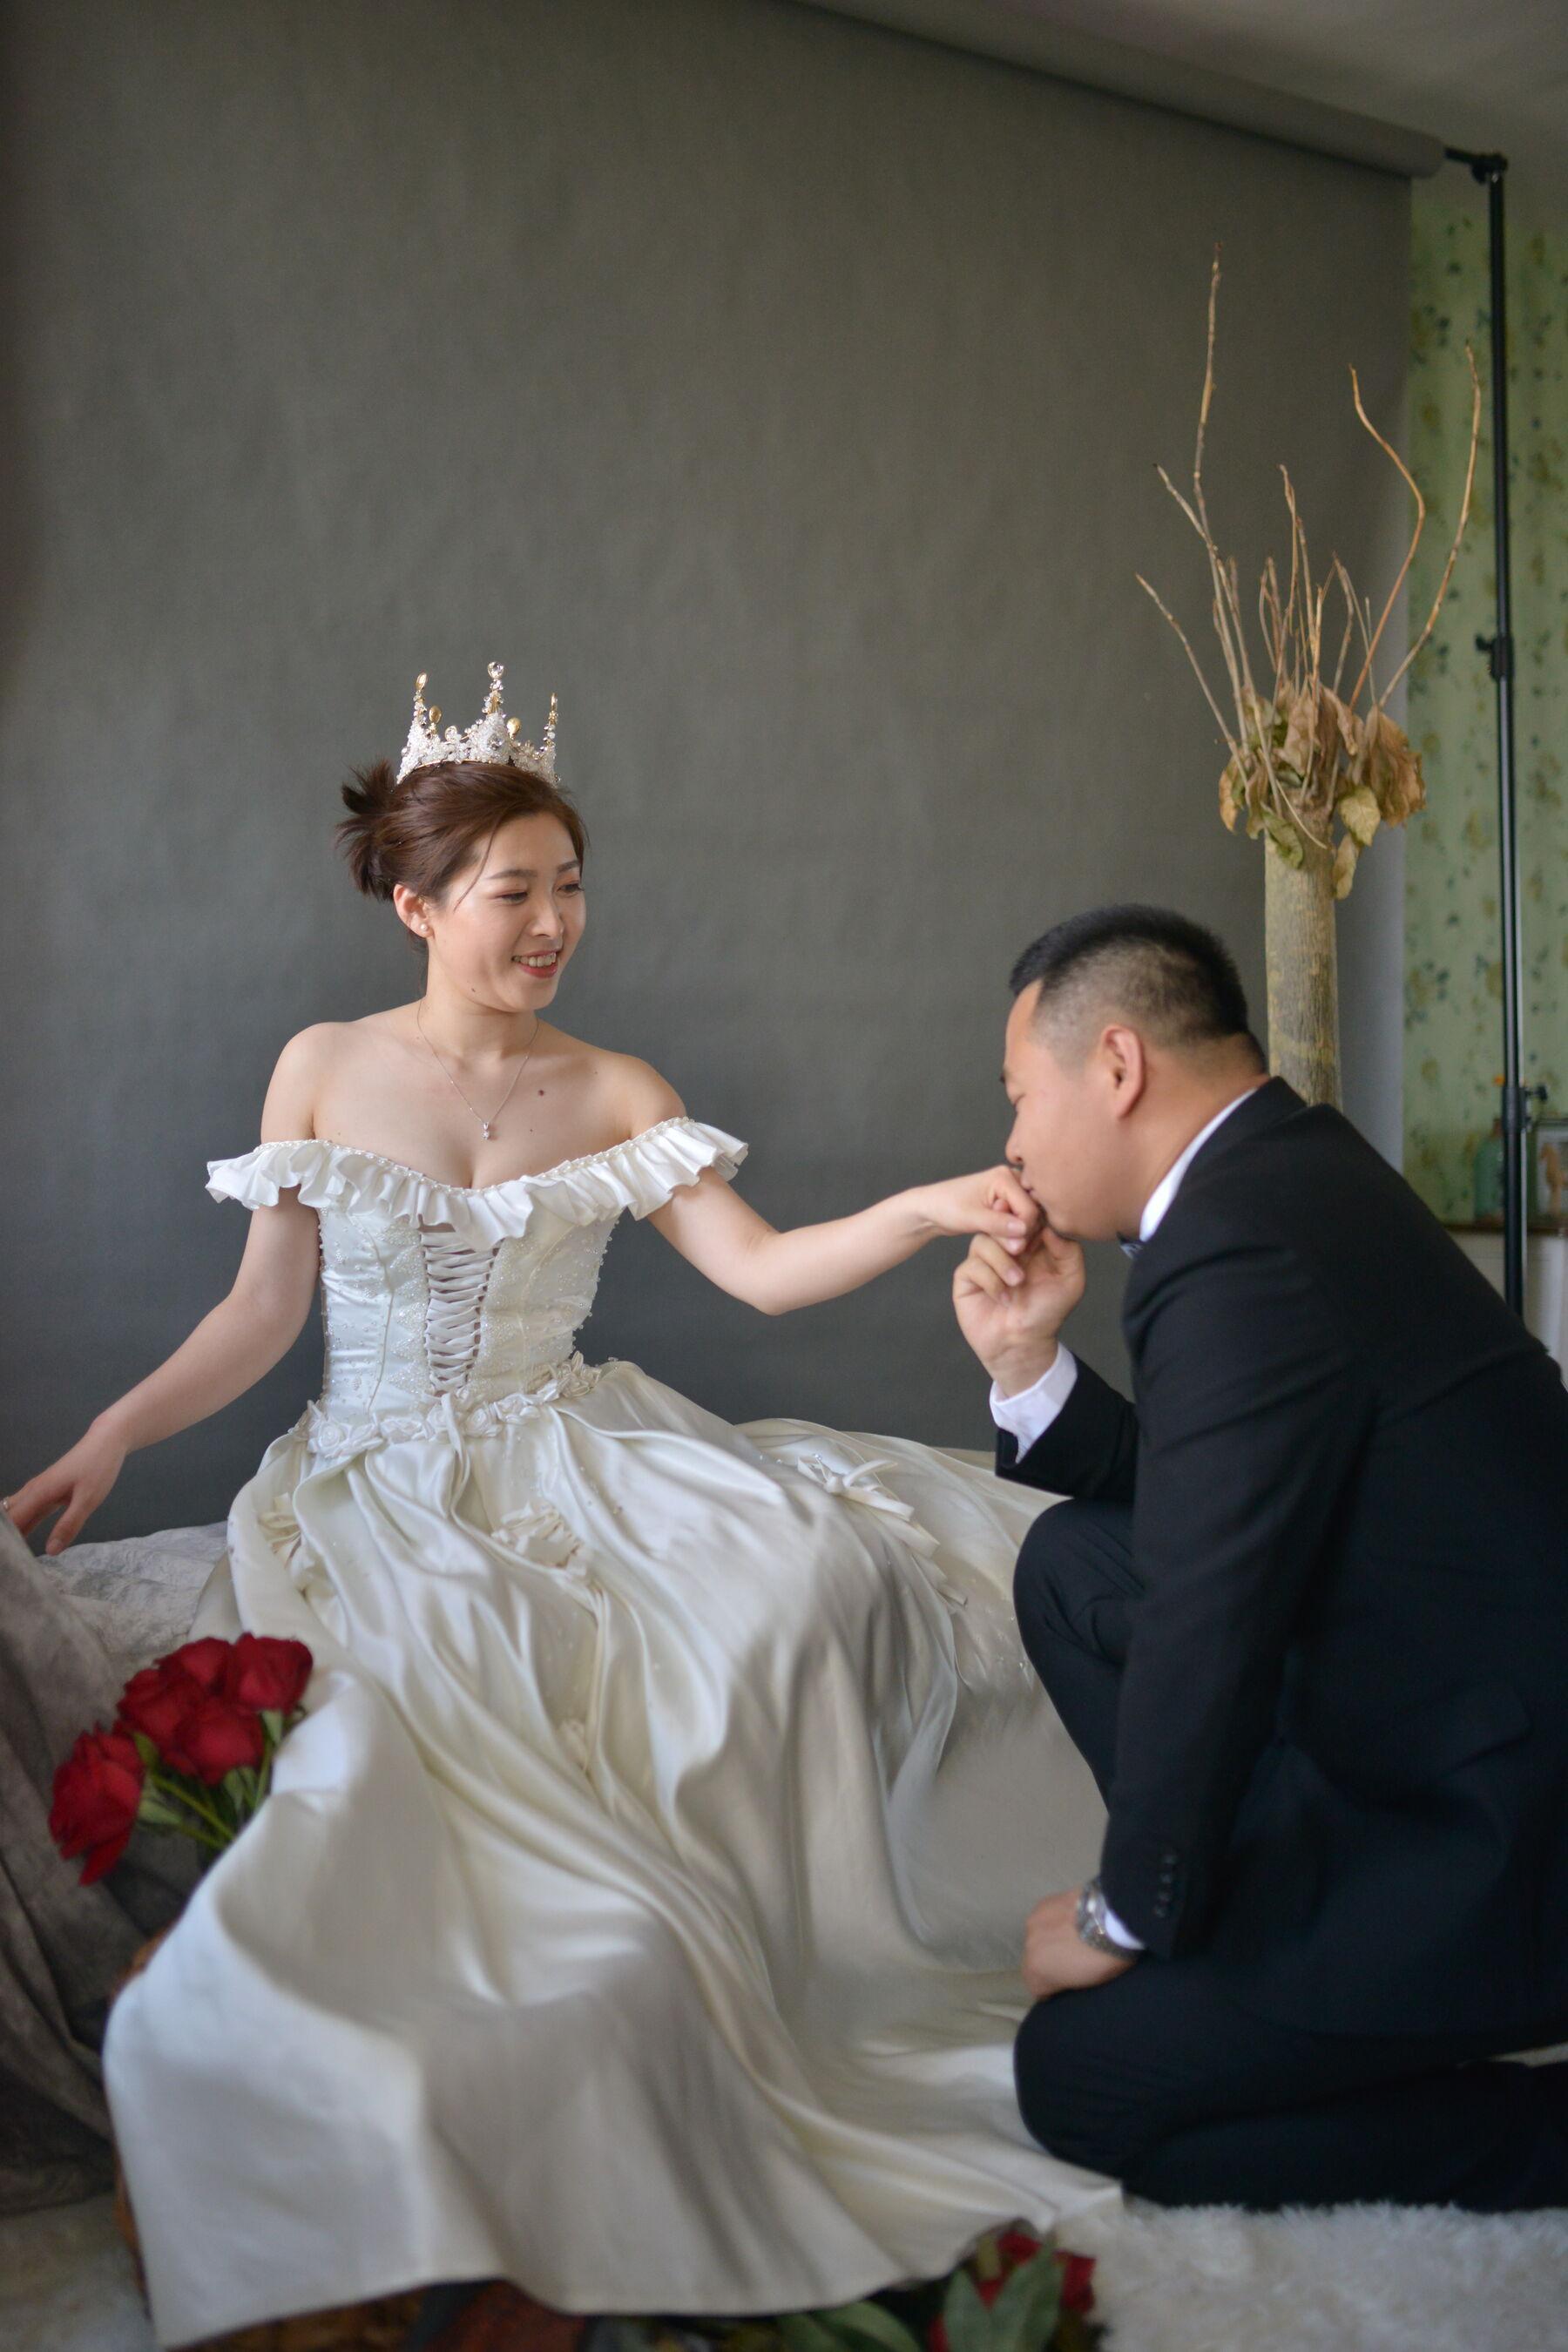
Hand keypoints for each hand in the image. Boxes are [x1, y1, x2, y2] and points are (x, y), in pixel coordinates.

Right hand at [4, 1420, 127, 1556]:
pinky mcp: (46, 1491)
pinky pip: (27, 1510)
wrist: (107, 1441)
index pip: (11, 1521)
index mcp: (38, 1493)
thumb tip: (50, 1551)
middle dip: (4, 1537)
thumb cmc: (98, 1467)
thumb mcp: (88, 1500)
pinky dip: (21, 1524)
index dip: (5, 1541)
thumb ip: (69, 1525)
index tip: (5, 1560)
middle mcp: (32, 1491)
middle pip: (8, 1517)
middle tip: (7, 1563)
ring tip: (10, 1556)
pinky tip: (21, 1539)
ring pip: (15, 1513)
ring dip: (10, 1531)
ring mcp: (38, 1490)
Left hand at [912, 1165, 1040, 1253]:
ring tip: (999, 1241)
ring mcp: (1011, 1190)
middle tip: (1004, 1245)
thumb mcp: (971, 1218)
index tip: (1009, 1246)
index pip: (1029, 1209)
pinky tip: (1001, 1238)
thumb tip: (1024, 1231)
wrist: (931, 1209)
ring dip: (1017, 1234)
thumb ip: (998, 1225)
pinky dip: (1014, 1232)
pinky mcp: (1008, 1202)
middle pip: (1032, 1212)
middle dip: (1021, 1232)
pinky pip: (1021, 1220)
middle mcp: (1012, 1179)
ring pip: (1028, 1218)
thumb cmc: (945, 1207)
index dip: (1022, 1231)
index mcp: (1004, 1176)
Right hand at [953, 1220, 1084, 1392]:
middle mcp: (1004, 1248)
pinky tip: (1003, 1298)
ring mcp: (983, 1261)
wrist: (1023, 1344)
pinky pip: (972, 1266)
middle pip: (998, 1221)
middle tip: (1022, 1249)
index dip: (1027, 1216)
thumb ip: (1068, 1250)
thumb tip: (1049, 1226)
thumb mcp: (1070, 1280)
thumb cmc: (1047, 1312)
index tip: (1034, 1227)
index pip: (1023, 1216)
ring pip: (983, 1241)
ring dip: (1002, 1262)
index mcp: (1029, 1243)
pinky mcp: (967, 1278)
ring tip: (1017, 1283)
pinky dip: (990, 1281)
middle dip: (1010, 1233)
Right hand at [1022, 1888, 1136, 2000]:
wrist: (1113, 1919)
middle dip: (1051, 1961)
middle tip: (1073, 1958)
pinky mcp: (1044, 1902)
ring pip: (1038, 1937)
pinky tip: (1072, 1920)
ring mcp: (1034, 1922)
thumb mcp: (1086, 1983)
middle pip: (1035, 1960)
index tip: (1068, 1982)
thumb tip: (1065, 1975)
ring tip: (1073, 1936)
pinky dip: (1056, 1922)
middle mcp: (1029, 1946)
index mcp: (1036, 1971)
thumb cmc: (1104, 1959)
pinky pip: (1045, 1919)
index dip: (1054, 1986)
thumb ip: (1066, 1980)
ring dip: (1051, 1939)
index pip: (1037, 1988)